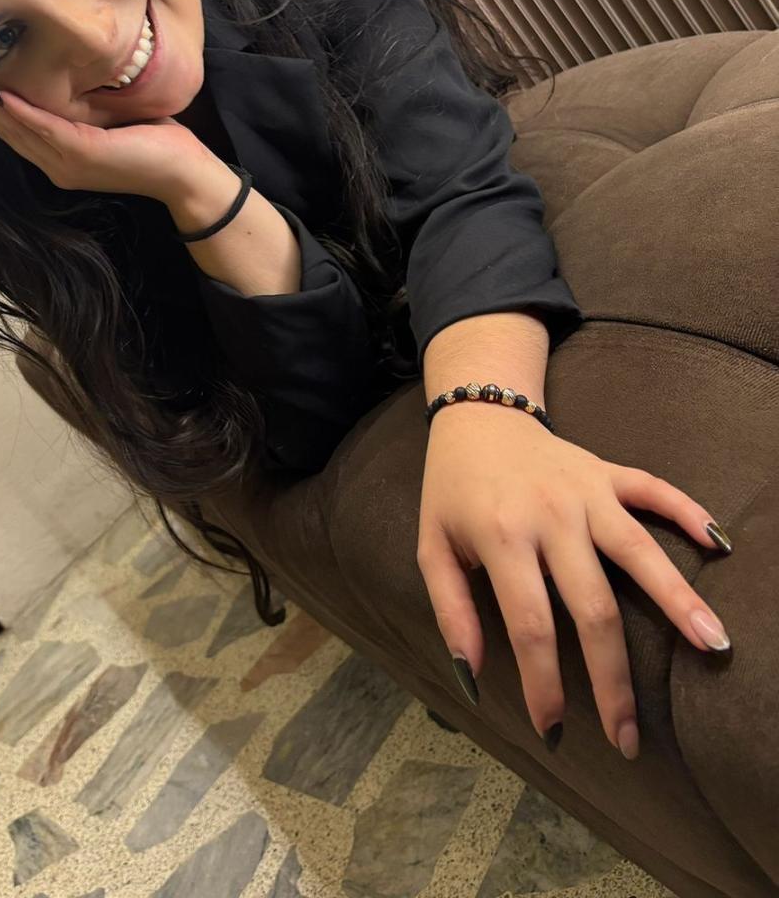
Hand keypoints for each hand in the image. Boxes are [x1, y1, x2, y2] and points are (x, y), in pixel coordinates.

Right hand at [0, 74, 212, 202]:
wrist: (184, 174)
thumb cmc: (154, 143)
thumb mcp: (111, 119)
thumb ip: (85, 106)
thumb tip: (73, 72)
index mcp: (60, 159)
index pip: (15, 131)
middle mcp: (56, 166)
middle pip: (6, 131)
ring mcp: (68, 163)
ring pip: (18, 130)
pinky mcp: (84, 155)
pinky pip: (46, 129)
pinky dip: (22, 112)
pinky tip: (2, 94)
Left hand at [416, 404, 732, 759]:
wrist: (475, 416)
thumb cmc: (452, 491)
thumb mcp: (432, 548)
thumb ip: (451, 611)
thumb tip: (470, 677)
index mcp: (502, 537)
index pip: (531, 626)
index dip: (545, 684)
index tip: (554, 730)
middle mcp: (551, 514)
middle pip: (594, 607)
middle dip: (613, 680)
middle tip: (629, 737)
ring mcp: (585, 490)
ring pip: (639, 552)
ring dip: (678, 600)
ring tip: (714, 645)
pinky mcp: (608, 471)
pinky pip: (655, 490)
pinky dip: (689, 513)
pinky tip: (720, 547)